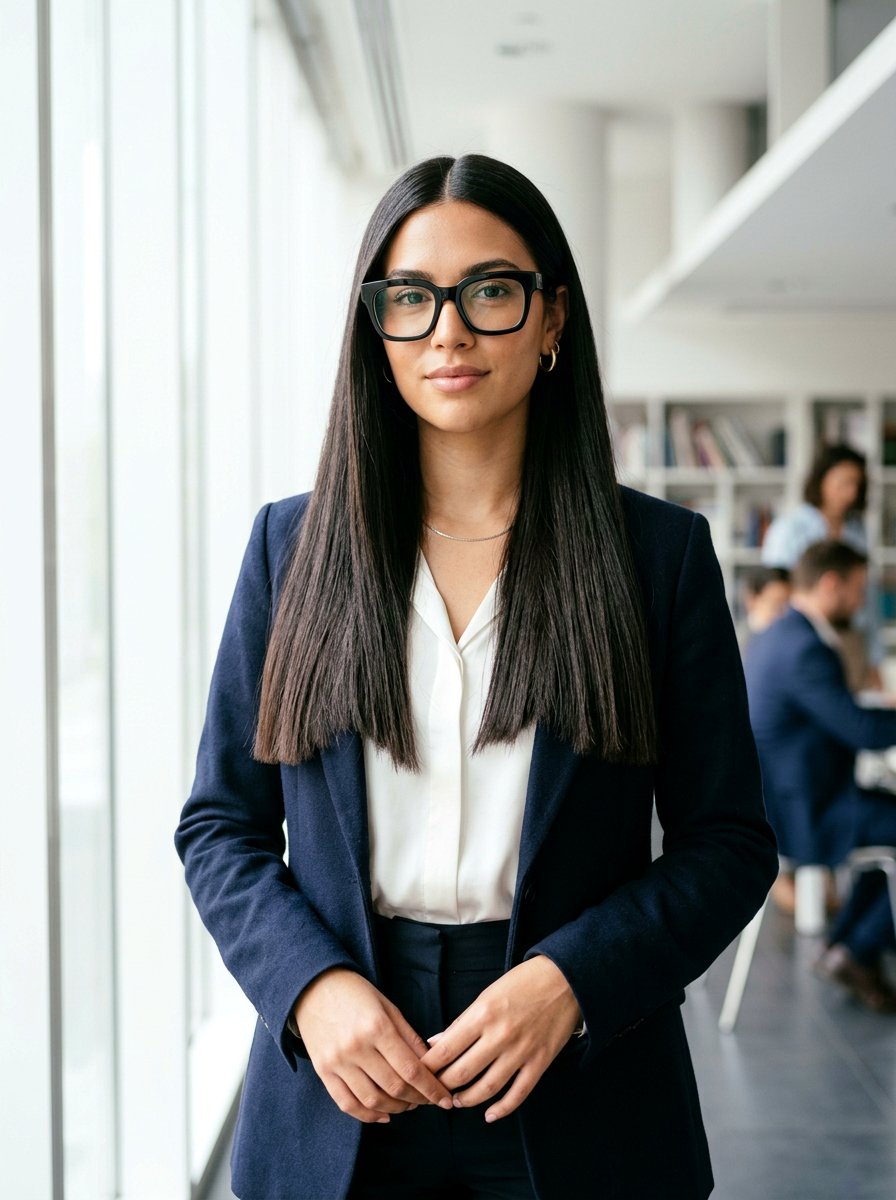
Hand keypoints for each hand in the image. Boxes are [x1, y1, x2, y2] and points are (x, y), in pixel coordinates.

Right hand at [293, 967, 453, 1123]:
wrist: (313, 987)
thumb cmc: (356, 993)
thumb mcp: (388, 1007)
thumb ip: (409, 1037)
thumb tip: (431, 1065)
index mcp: (377, 1027)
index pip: (411, 1069)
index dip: (431, 1089)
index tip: (445, 1100)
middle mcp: (356, 1047)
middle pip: (394, 1087)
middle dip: (417, 1100)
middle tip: (428, 1101)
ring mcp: (337, 1061)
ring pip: (372, 1100)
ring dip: (395, 1109)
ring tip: (408, 1105)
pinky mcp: (323, 1071)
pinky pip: (347, 1103)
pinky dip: (368, 1115)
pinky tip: (383, 1115)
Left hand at [419, 955, 581, 1123]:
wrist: (564, 979)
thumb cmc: (522, 983)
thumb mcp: (486, 995)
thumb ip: (461, 1022)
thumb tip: (436, 1043)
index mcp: (482, 1014)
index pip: (445, 1050)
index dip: (428, 1067)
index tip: (418, 1074)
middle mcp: (500, 1036)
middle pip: (461, 1073)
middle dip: (443, 1086)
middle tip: (434, 1091)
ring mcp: (521, 1052)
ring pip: (487, 1088)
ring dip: (467, 1100)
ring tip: (457, 1101)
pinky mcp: (539, 1062)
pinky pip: (518, 1094)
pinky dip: (502, 1109)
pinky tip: (489, 1114)